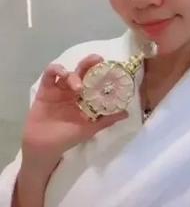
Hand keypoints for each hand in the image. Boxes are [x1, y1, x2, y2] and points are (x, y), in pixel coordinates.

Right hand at [21, 54, 128, 174]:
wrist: (45, 147)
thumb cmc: (68, 137)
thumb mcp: (91, 128)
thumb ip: (107, 120)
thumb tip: (127, 113)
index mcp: (86, 98)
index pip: (96, 80)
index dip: (103, 73)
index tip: (112, 68)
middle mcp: (74, 90)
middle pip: (83, 71)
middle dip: (91, 63)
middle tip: (98, 60)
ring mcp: (60, 89)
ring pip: (68, 72)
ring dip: (74, 74)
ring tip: (78, 87)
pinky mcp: (45, 89)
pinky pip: (49, 74)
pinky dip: (56, 70)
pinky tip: (63, 75)